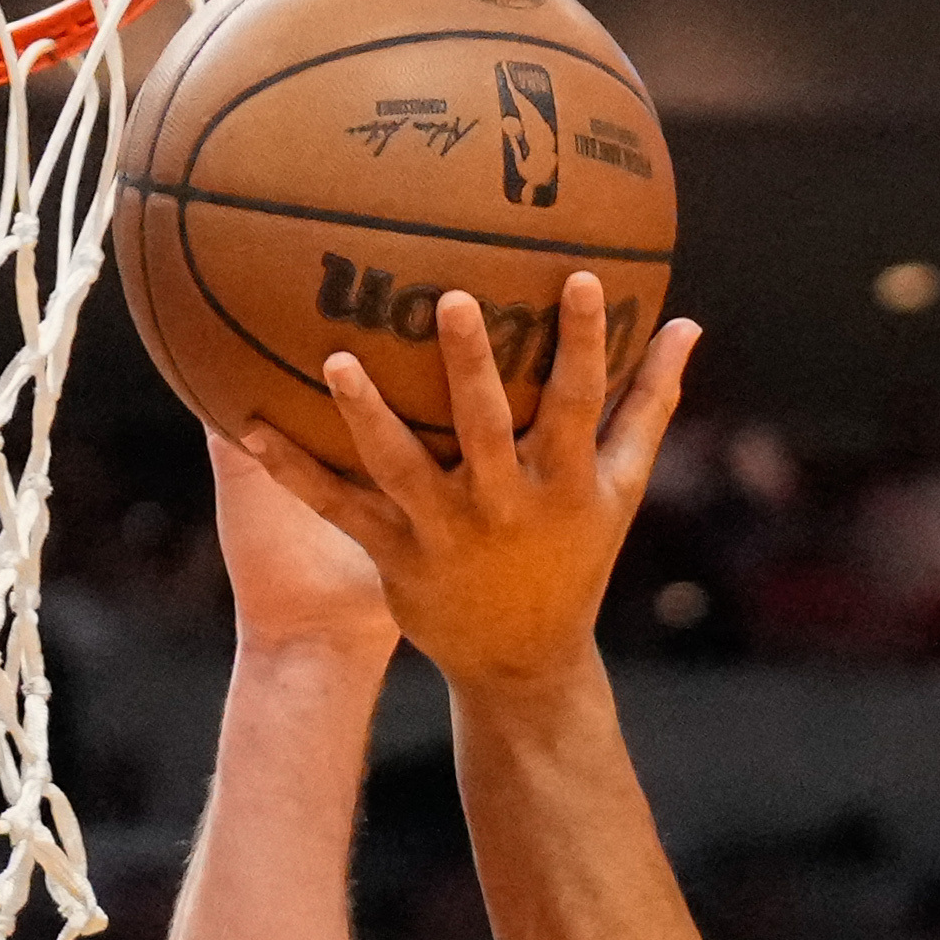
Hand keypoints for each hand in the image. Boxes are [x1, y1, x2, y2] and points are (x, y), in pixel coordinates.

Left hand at [240, 275, 698, 694]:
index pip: (580, 403)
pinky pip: (339, 506)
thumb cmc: (575, 558)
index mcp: (563, 483)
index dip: (584, 344)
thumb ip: (650, 405)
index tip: (578, 278)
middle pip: (486, 426)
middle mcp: (504, 505)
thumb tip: (689, 323)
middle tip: (451, 299)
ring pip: (401, 465)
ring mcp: (445, 531)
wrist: (524, 661)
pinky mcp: (396, 555)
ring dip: (367, 413)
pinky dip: (294, 470)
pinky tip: (249, 425)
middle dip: (471, 365)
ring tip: (337, 359)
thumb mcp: (621, 489)